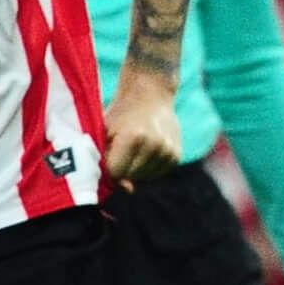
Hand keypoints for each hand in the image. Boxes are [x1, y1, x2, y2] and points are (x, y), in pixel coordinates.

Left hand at [104, 66, 181, 189]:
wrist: (150, 94)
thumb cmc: (121, 114)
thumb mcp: (107, 132)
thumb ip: (109, 162)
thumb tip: (129, 190)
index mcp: (133, 137)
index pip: (116, 173)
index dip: (108, 166)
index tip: (108, 153)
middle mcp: (154, 146)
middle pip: (130, 176)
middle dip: (122, 167)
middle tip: (122, 146)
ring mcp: (168, 151)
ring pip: (143, 177)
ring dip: (135, 168)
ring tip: (135, 146)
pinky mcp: (176, 156)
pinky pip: (156, 173)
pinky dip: (148, 166)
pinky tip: (146, 149)